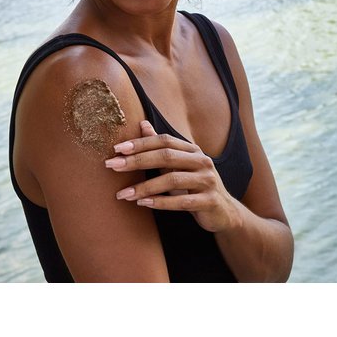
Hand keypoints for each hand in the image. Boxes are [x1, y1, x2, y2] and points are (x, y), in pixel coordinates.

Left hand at [105, 121, 240, 233]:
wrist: (224, 212)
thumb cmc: (195, 186)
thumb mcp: (179, 165)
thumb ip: (162, 147)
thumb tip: (142, 124)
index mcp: (193, 150)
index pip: (164, 140)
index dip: (141, 143)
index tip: (117, 149)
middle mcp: (202, 161)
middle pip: (166, 156)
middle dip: (137, 160)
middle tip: (112, 165)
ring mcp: (208, 181)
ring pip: (172, 180)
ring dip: (144, 187)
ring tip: (123, 193)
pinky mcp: (209, 201)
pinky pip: (182, 202)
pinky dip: (161, 202)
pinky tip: (143, 204)